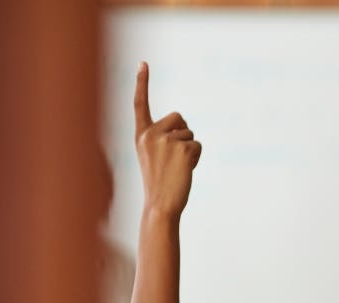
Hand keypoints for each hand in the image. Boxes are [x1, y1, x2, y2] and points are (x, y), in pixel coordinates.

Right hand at [134, 62, 201, 217]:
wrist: (160, 204)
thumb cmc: (159, 183)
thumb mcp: (154, 156)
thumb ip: (163, 138)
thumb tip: (186, 130)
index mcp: (140, 135)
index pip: (140, 104)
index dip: (142, 82)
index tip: (143, 62)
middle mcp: (150, 134)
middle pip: (179, 117)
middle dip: (183, 133)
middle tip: (174, 157)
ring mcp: (166, 140)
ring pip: (190, 133)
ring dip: (190, 148)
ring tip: (177, 167)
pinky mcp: (182, 148)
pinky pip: (198, 145)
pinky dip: (196, 157)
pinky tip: (185, 170)